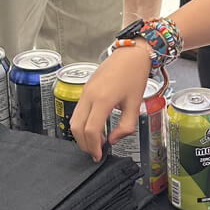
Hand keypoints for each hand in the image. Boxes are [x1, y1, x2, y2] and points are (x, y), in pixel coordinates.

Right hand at [70, 44, 151, 160]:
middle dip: (84, 144)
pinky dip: (82, 124)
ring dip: (81, 135)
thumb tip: (112, 140)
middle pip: (77, 127)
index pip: (91, 130)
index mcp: (103, 99)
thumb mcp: (135, 105)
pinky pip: (77, 111)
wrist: (130, 54)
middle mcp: (90, 95)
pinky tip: (95, 128)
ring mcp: (85, 91)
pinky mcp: (85, 89)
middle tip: (95, 152)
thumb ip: (125, 127)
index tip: (98, 155)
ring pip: (74, 120)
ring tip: (96, 142)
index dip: (93, 146)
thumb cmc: (134, 75)